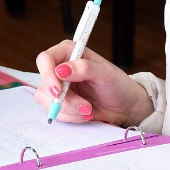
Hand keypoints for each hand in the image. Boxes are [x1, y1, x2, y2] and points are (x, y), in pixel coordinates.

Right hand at [34, 40, 152, 126]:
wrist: (125, 106)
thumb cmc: (118, 85)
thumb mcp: (106, 74)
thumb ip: (85, 68)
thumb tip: (62, 70)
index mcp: (69, 53)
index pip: (45, 59)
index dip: (48, 75)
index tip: (58, 90)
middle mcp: (60, 68)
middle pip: (44, 83)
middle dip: (63, 99)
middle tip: (84, 106)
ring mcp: (59, 87)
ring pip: (46, 100)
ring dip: (68, 109)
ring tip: (88, 109)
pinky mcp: (60, 103)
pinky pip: (54, 112)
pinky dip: (69, 116)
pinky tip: (85, 114)